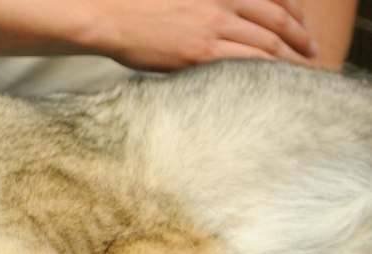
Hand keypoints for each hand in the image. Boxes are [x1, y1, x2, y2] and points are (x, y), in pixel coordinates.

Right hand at [85, 0, 316, 70]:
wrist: (109, 17)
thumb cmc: (136, 5)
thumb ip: (207, 3)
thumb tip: (223, 18)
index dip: (293, 13)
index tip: (301, 25)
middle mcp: (222, 5)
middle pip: (276, 21)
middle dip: (300, 37)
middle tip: (311, 51)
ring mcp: (212, 28)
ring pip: (266, 44)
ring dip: (289, 58)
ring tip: (300, 70)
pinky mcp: (199, 53)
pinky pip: (244, 62)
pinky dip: (265, 71)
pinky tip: (273, 80)